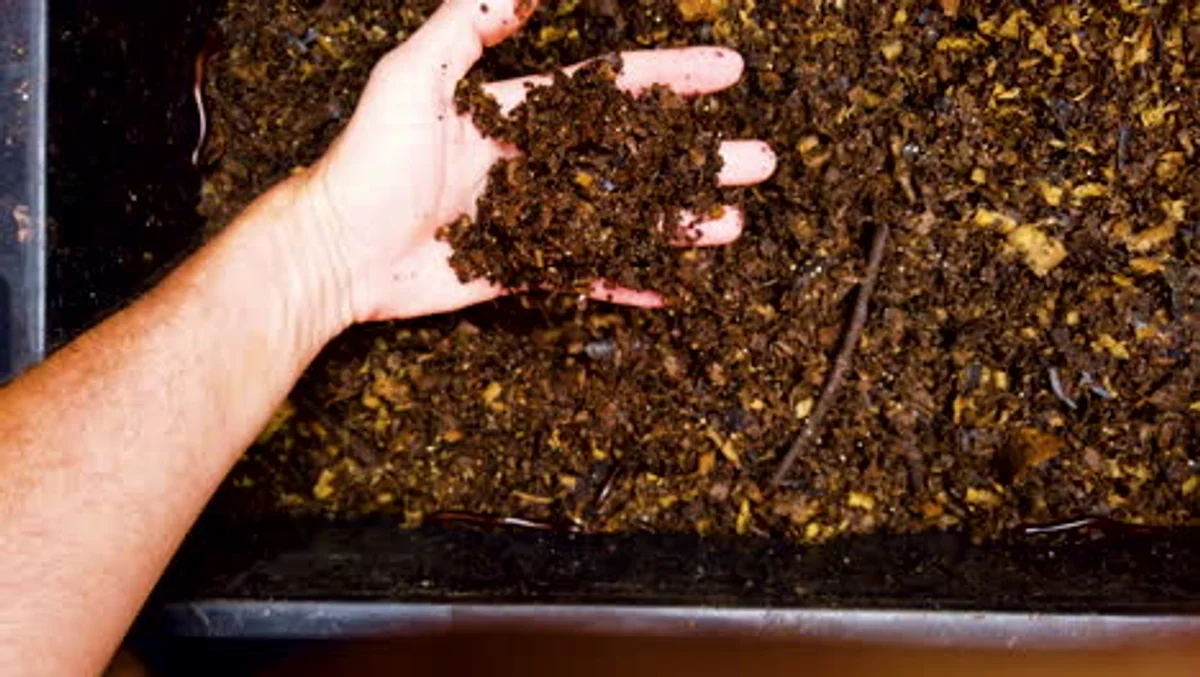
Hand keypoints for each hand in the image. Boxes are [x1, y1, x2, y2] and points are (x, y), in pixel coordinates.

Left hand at [299, 0, 776, 322]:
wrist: (337, 250)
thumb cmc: (369, 160)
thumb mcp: (412, 76)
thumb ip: (467, 25)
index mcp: (518, 112)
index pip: (610, 88)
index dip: (669, 77)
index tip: (726, 71)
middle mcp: (536, 162)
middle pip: (635, 154)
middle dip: (697, 153)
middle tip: (758, 159)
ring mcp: (536, 217)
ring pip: (623, 216)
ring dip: (679, 218)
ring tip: (734, 222)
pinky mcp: (523, 266)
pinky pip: (587, 273)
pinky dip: (629, 279)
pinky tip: (673, 285)